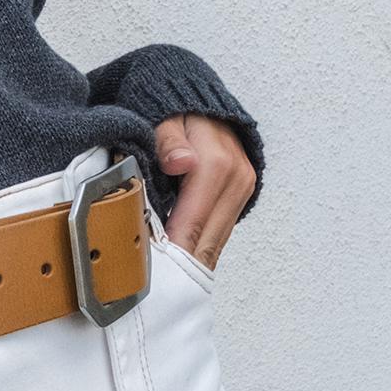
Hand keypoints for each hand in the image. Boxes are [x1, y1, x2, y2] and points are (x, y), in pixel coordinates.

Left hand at [153, 114, 257, 276]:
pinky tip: (178, 263)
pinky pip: (218, 233)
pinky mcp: (240, 195)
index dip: (170, 252)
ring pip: (214, 243)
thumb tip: (181, 162)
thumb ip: (168, 140)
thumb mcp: (164, 116)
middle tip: (149, 290)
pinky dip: (197, 248)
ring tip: (161, 284)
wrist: (200, 100)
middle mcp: (236, 180)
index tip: (148, 276)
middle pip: (206, 241)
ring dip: (189, 262)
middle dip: (179, 266)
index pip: (191, 224)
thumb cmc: (174, 110)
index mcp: (217, 165)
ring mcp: (242, 189)